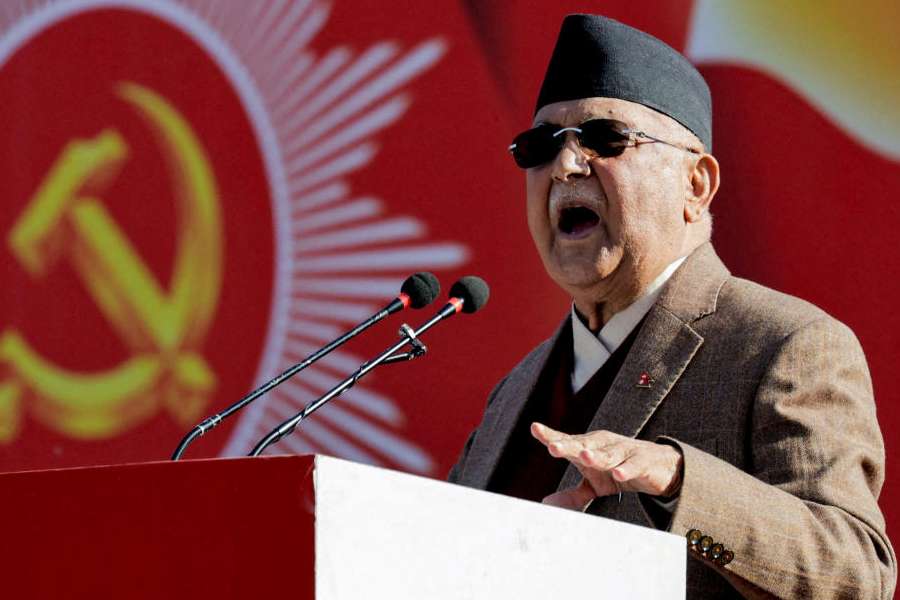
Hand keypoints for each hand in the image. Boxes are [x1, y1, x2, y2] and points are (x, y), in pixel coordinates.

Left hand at [530, 422, 682, 509]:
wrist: (658, 466)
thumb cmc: (619, 470)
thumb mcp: (594, 485)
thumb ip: (572, 494)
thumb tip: (546, 503)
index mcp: (588, 447)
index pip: (566, 441)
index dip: (550, 435)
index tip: (535, 428)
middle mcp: (603, 445)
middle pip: (583, 444)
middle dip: (568, 446)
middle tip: (553, 447)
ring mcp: (623, 451)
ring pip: (608, 453)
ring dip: (596, 455)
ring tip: (584, 456)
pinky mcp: (642, 460)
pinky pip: (633, 465)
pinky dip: (626, 469)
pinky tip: (618, 473)